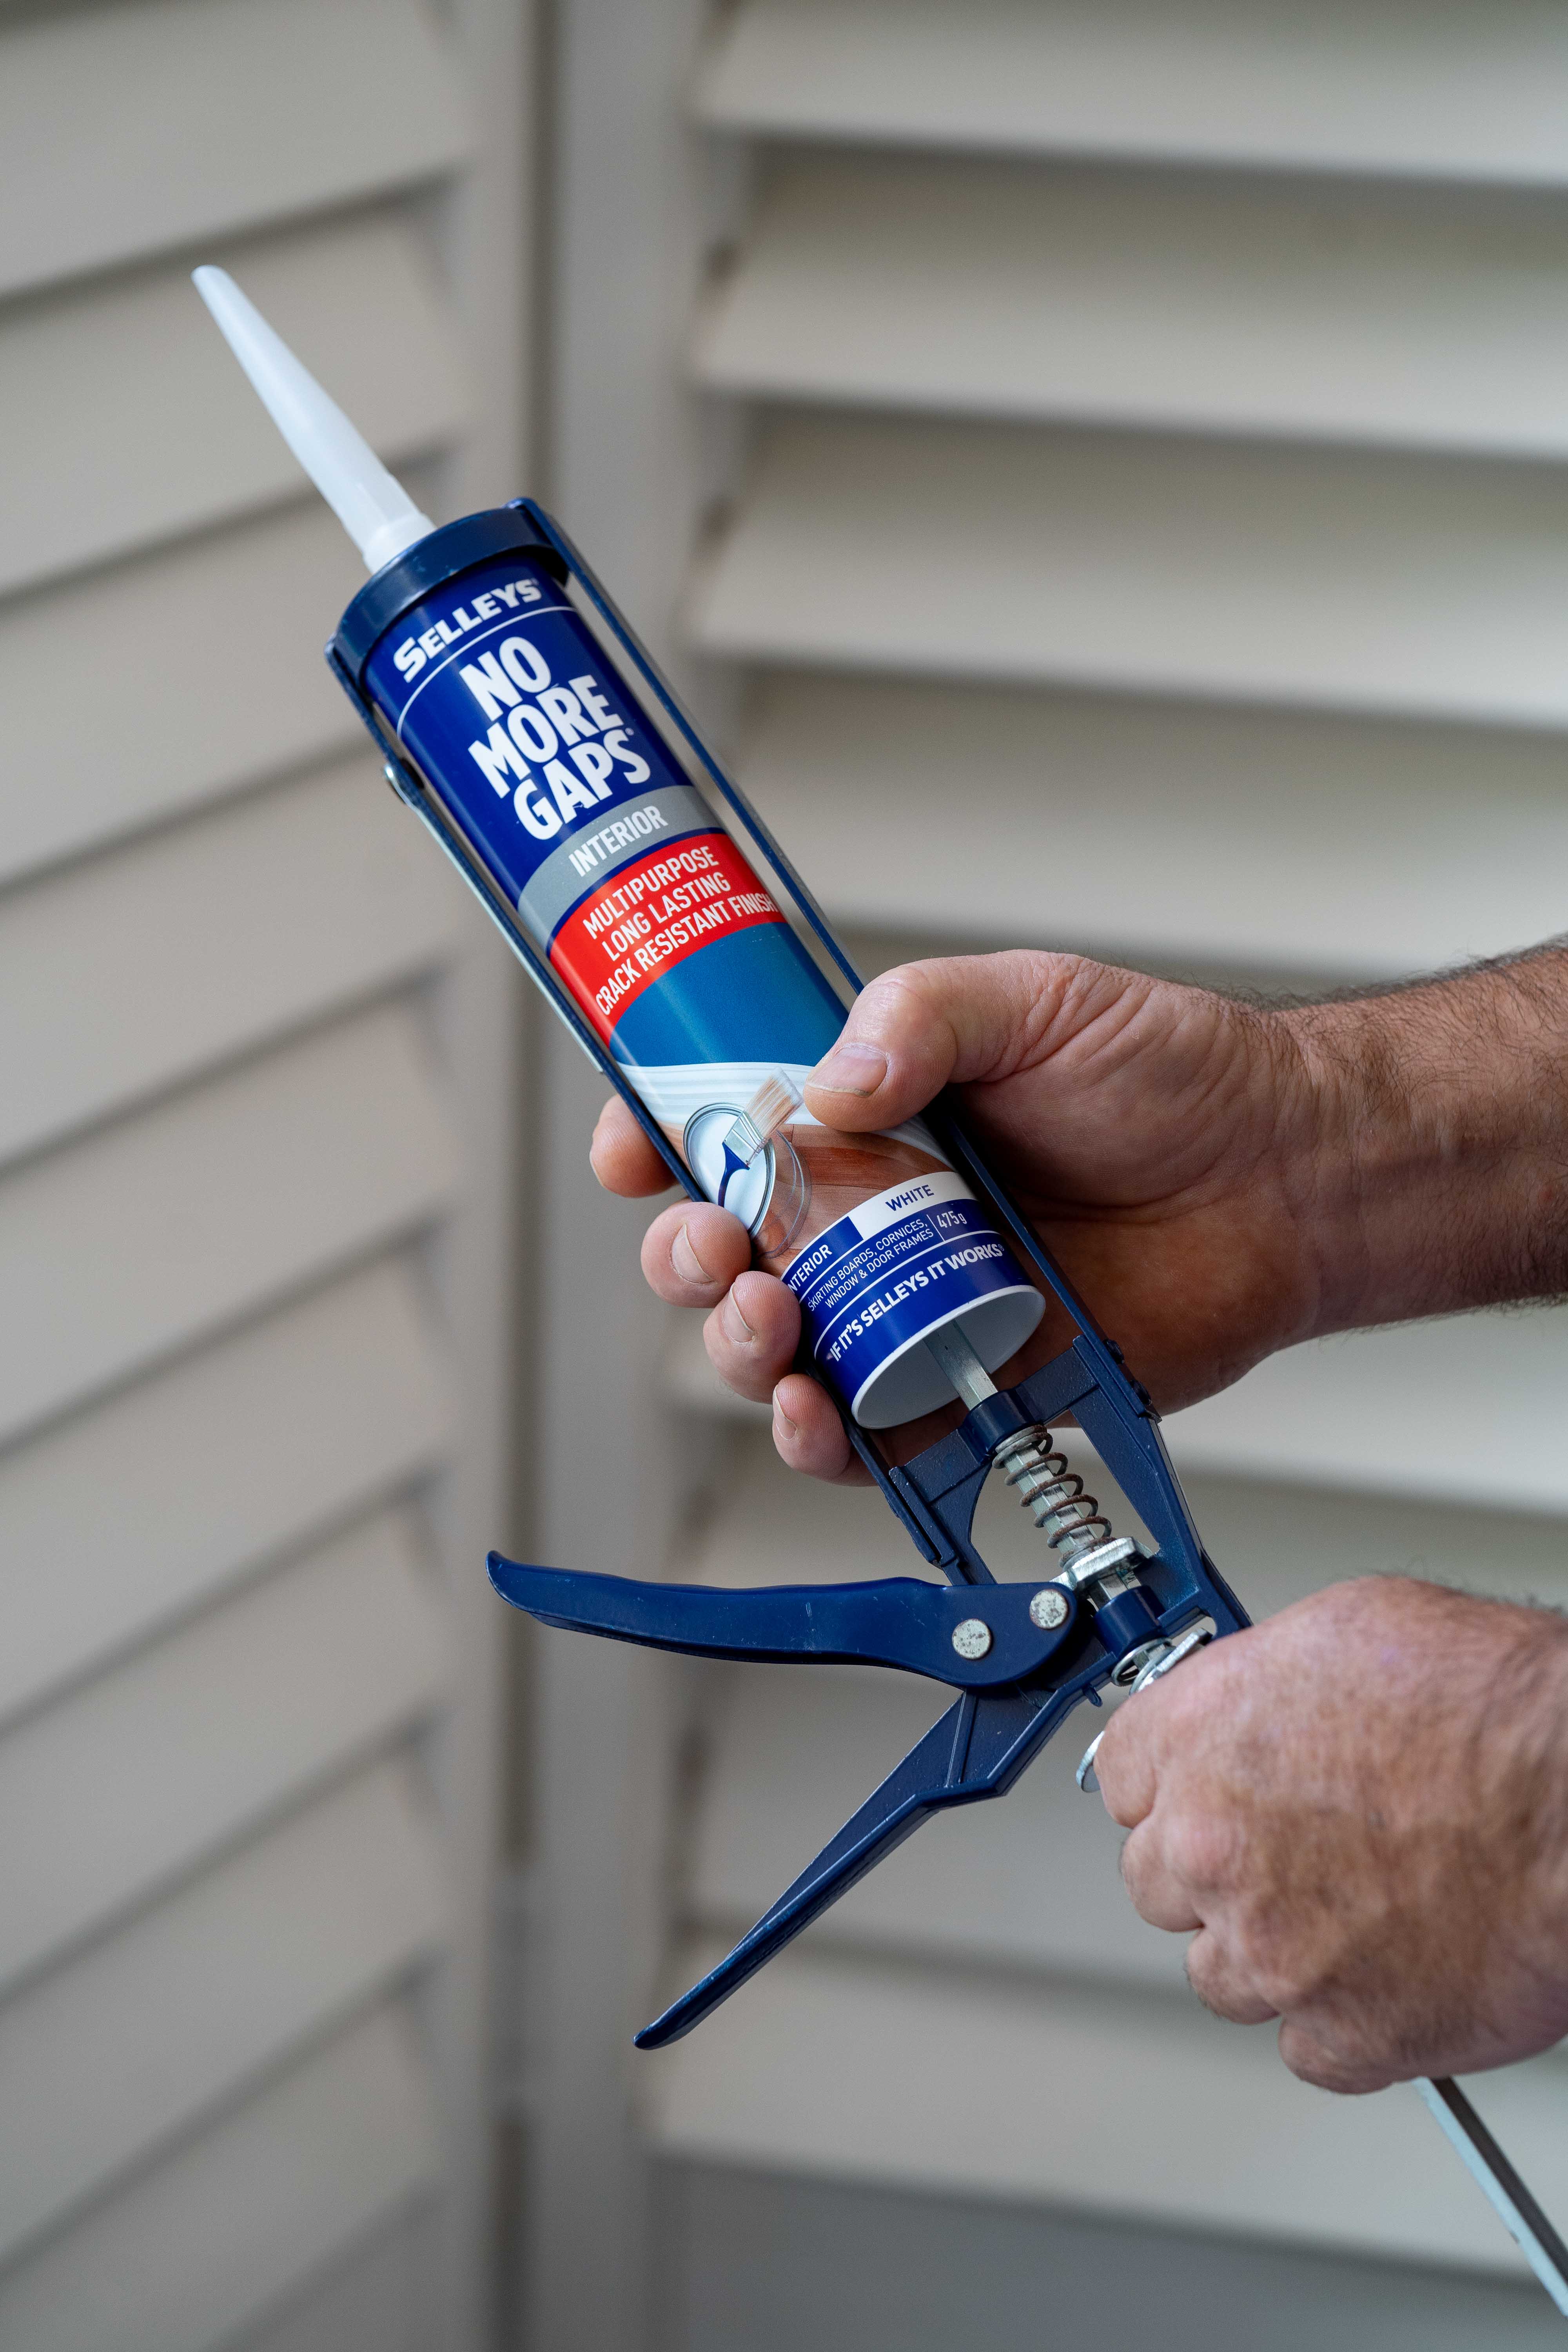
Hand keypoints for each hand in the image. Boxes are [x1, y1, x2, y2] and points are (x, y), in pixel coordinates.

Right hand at [590, 950, 1339, 1478]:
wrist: (1282, 1178)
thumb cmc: (1170, 1077)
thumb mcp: (1035, 999)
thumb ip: (923, 1018)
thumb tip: (823, 1088)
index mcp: (866, 1113)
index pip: (721, 1128)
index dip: (654, 1139)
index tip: (633, 1148)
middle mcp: (868, 1215)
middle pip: (722, 1250)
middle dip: (686, 1255)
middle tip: (717, 1247)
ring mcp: (907, 1307)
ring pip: (770, 1348)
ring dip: (736, 1344)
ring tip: (769, 1320)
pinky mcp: (959, 1389)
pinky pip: (859, 1436)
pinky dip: (817, 1436)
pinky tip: (814, 1411)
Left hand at [1094, 1577, 1567, 2091]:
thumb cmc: (1498, 1709)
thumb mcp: (1351, 1630)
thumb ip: (1269, 1683)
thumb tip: (1260, 1709)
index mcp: (1200, 1738)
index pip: (1122, 1777)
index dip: (1171, 1784)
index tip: (1198, 1793)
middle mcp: (1214, 1846)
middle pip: (1157, 1879)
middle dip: (1212, 1869)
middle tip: (1286, 1854)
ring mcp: (1272, 1950)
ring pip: (1219, 1973)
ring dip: (1268, 1951)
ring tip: (1350, 1913)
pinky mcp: (1346, 2034)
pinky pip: (1306, 2047)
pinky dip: (1342, 2022)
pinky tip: (1388, 1973)